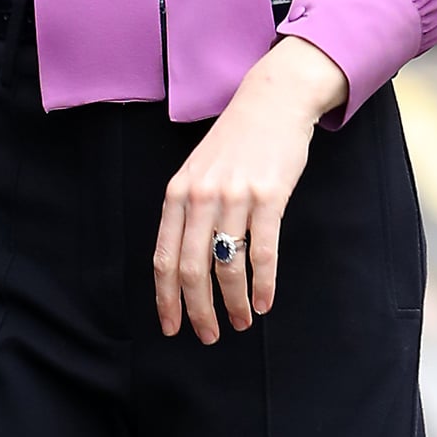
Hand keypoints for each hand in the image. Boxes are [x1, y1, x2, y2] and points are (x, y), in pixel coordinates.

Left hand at [153, 36, 348, 344]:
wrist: (273, 100)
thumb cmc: (236, 142)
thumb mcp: (198, 171)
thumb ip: (187, 212)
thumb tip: (183, 266)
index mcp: (178, 193)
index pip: (164, 258)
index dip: (166, 299)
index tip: (172, 328)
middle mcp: (201, 196)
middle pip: (192, 269)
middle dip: (199, 310)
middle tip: (208, 336)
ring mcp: (234, 195)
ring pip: (228, 265)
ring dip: (233, 303)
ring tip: (242, 323)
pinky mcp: (269, 195)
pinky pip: (264, 251)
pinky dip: (263, 284)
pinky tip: (264, 302)